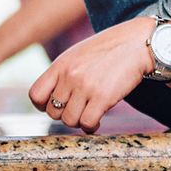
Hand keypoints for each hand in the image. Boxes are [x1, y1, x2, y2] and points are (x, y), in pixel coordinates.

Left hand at [28, 17, 154, 133]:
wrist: (135, 44)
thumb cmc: (108, 51)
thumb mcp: (78, 55)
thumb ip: (63, 73)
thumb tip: (52, 98)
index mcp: (60, 65)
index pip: (35, 95)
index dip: (43, 105)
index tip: (57, 105)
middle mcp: (69, 75)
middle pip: (52, 112)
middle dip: (65, 114)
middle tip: (79, 108)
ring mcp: (85, 86)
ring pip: (69, 121)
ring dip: (79, 121)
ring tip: (89, 113)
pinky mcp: (102, 97)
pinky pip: (87, 123)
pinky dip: (92, 126)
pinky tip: (98, 119)